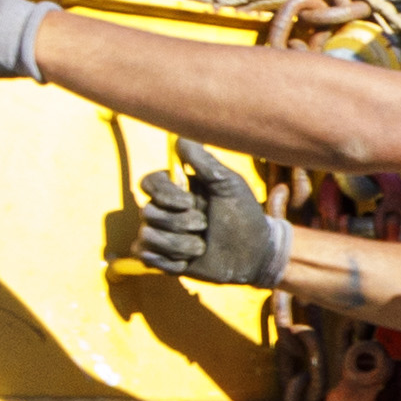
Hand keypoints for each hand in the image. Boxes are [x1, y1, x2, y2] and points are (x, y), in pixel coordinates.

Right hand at [130, 153, 283, 290]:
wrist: (253, 254)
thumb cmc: (244, 215)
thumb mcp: (229, 184)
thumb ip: (205, 162)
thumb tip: (180, 139)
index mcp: (178, 189)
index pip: (149, 182)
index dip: (163, 194)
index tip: (188, 202)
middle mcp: (166, 210)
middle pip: (147, 212)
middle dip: (179, 223)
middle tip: (204, 225)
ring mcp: (162, 234)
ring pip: (147, 236)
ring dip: (179, 244)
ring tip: (201, 246)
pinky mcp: (161, 259)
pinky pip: (146, 257)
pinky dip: (170, 261)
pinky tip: (190, 261)